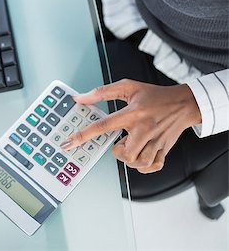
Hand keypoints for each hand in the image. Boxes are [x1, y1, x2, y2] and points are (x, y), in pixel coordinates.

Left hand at [60, 79, 200, 173]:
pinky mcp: (164, 149)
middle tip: (122, 142)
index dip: (83, 135)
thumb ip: (102, 92)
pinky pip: (151, 167)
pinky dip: (144, 166)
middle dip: (118, 151)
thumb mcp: (128, 87)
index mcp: (132, 113)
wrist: (185, 103)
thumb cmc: (155, 95)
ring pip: (137, 162)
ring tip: (132, 146)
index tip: (68, 143)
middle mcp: (143, 129)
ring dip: (130, 159)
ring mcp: (155, 141)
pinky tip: (141, 155)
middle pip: (124, 153)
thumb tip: (80, 98)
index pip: (102, 126)